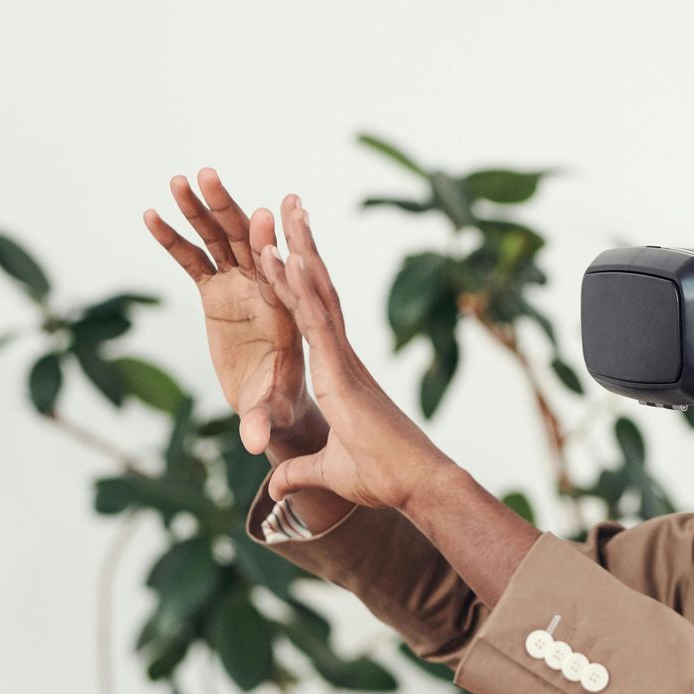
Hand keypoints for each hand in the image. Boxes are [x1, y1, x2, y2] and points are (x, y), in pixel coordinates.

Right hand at [145, 169, 320, 455]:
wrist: (274, 402)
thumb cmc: (282, 405)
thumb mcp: (273, 411)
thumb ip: (263, 420)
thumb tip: (254, 444)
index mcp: (288, 310)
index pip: (282, 274)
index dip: (271, 248)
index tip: (263, 218)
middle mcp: (265, 289)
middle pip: (248, 242)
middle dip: (229, 210)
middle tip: (211, 177)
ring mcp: (240, 286)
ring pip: (220, 240)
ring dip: (200, 209)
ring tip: (179, 179)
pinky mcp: (216, 292)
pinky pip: (193, 259)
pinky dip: (174, 238)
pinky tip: (151, 213)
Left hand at [255, 196, 454, 510]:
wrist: (415, 484)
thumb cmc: (384, 478)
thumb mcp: (328, 473)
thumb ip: (300, 473)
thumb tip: (278, 486)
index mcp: (340, 374)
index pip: (314, 317)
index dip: (300, 282)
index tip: (287, 248)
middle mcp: (342, 358)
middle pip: (318, 291)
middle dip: (302, 247)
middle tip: (289, 207)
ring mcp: (343, 360)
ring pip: (317, 295)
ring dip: (299, 251)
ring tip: (283, 212)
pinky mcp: (342, 371)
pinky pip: (316, 322)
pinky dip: (301, 289)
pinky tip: (287, 257)